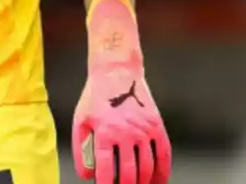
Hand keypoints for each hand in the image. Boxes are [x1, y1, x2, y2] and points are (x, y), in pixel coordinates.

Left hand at [72, 0, 171, 183]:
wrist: (116, 72)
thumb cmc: (95, 97)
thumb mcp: (81, 120)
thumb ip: (81, 149)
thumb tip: (86, 175)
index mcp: (105, 131)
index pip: (106, 167)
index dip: (105, 182)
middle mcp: (126, 132)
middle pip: (130, 172)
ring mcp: (144, 129)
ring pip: (147, 167)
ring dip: (142, 182)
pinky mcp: (156, 126)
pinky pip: (163, 155)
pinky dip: (162, 172)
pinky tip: (157, 182)